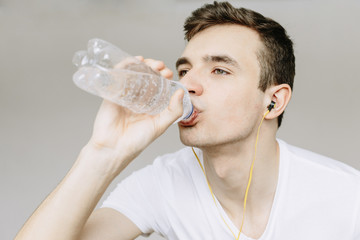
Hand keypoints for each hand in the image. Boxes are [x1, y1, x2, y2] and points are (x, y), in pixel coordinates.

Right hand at [84, 56, 182, 173]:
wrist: (114, 148)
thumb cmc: (136, 141)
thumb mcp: (160, 126)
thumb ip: (173, 111)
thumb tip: (181, 92)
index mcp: (149, 106)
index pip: (158, 86)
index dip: (164, 77)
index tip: (169, 73)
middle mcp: (137, 99)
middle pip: (146, 77)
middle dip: (154, 68)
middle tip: (160, 66)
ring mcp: (124, 95)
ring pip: (133, 74)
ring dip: (142, 65)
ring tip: (149, 62)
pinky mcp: (112, 93)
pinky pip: (118, 76)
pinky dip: (125, 65)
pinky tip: (133, 61)